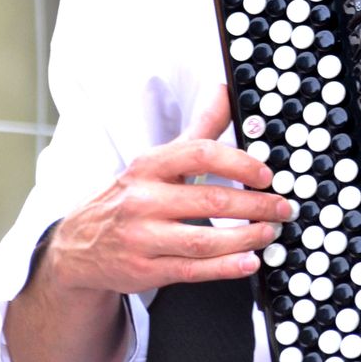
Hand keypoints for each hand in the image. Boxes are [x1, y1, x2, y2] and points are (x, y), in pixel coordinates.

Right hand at [43, 86, 293, 299]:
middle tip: (283, 207)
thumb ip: (197, 129)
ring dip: (246, 238)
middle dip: (255, 205)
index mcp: (148, 167)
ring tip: (270, 232)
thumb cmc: (127, 198)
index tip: (266, 174)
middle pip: (209, 201)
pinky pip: (193, 270)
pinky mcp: (145, 271)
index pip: (198, 154)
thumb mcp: (157, 161)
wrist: (78, 247)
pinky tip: (249, 262)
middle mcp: (142, 201)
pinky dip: (226, 267)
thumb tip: (224, 90)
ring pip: (204, 240)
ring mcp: (142, 238)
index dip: (238, 163)